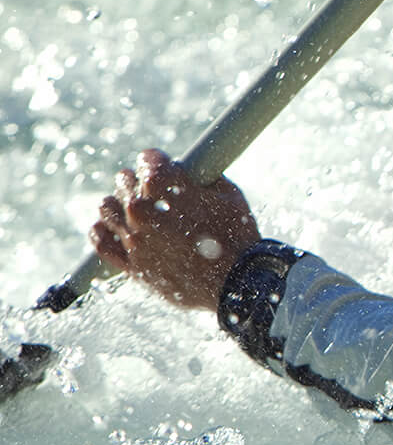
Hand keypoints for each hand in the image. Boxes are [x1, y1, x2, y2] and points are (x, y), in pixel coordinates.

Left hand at [90, 149, 261, 311]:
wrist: (237, 284)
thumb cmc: (238, 239)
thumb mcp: (230, 197)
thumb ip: (205, 179)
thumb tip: (194, 172)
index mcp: (165, 187)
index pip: (147, 160)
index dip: (158, 161)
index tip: (164, 166)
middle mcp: (141, 210)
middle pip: (124, 181)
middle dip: (140, 182)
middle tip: (155, 191)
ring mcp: (133, 238)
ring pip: (107, 207)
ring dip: (120, 204)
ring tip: (136, 211)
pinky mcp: (131, 264)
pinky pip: (101, 240)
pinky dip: (105, 231)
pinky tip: (118, 229)